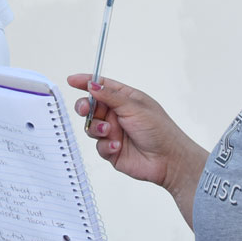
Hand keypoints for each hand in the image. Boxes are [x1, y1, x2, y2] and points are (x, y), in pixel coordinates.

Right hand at [69, 74, 202, 191]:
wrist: (168, 160)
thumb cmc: (159, 130)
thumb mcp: (134, 107)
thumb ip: (110, 96)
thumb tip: (92, 85)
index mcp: (126, 99)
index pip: (102, 86)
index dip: (87, 82)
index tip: (72, 80)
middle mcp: (118, 114)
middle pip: (92, 107)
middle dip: (85, 107)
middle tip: (85, 109)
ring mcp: (114, 132)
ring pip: (91, 127)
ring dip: (97, 128)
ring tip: (108, 130)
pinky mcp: (112, 150)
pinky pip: (98, 145)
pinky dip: (105, 144)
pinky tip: (117, 146)